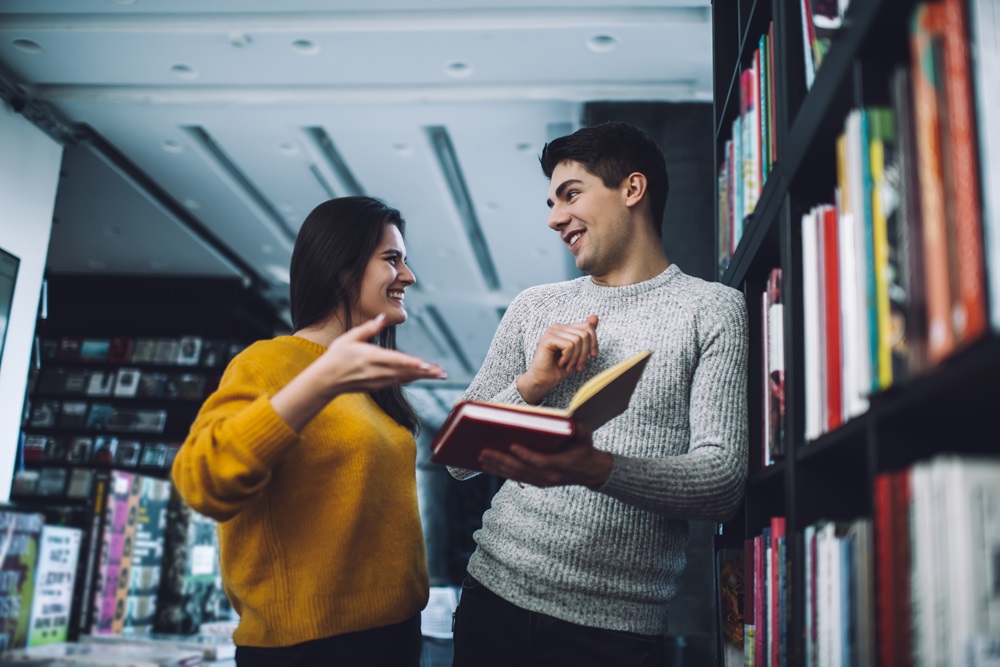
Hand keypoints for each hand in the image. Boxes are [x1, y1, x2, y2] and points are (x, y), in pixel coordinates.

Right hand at [272, 315, 446, 431]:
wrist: (326, 380)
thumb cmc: (336, 356)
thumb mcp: (349, 337)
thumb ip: (368, 328)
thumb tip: (382, 317)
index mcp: (370, 357)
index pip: (395, 360)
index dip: (412, 363)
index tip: (426, 365)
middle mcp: (376, 371)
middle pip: (405, 371)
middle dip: (424, 372)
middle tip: (442, 372)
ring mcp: (377, 381)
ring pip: (404, 378)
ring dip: (421, 376)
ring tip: (437, 374)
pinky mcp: (377, 386)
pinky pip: (398, 382)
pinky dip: (410, 378)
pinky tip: (420, 376)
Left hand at [477, 425, 612, 489]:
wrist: (592, 471)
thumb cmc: (585, 449)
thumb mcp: (586, 436)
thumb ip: (578, 428)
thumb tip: (568, 419)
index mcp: (561, 464)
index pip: (541, 462)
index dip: (526, 456)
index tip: (512, 446)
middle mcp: (550, 476)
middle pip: (522, 470)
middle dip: (502, 461)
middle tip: (484, 452)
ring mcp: (543, 481)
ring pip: (517, 475)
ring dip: (498, 467)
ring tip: (482, 458)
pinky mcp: (538, 482)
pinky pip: (518, 478)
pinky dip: (503, 472)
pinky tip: (490, 466)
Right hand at [517, 314, 598, 403]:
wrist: (543, 381)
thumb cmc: (559, 369)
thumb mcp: (578, 353)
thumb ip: (586, 336)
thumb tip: (595, 316)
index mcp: (565, 329)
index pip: (588, 327)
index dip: (594, 343)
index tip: (593, 356)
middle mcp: (558, 327)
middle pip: (585, 334)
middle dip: (584, 353)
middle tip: (577, 366)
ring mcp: (552, 331)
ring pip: (578, 340)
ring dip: (575, 357)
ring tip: (568, 365)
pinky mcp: (548, 338)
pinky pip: (569, 345)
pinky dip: (568, 357)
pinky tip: (560, 362)